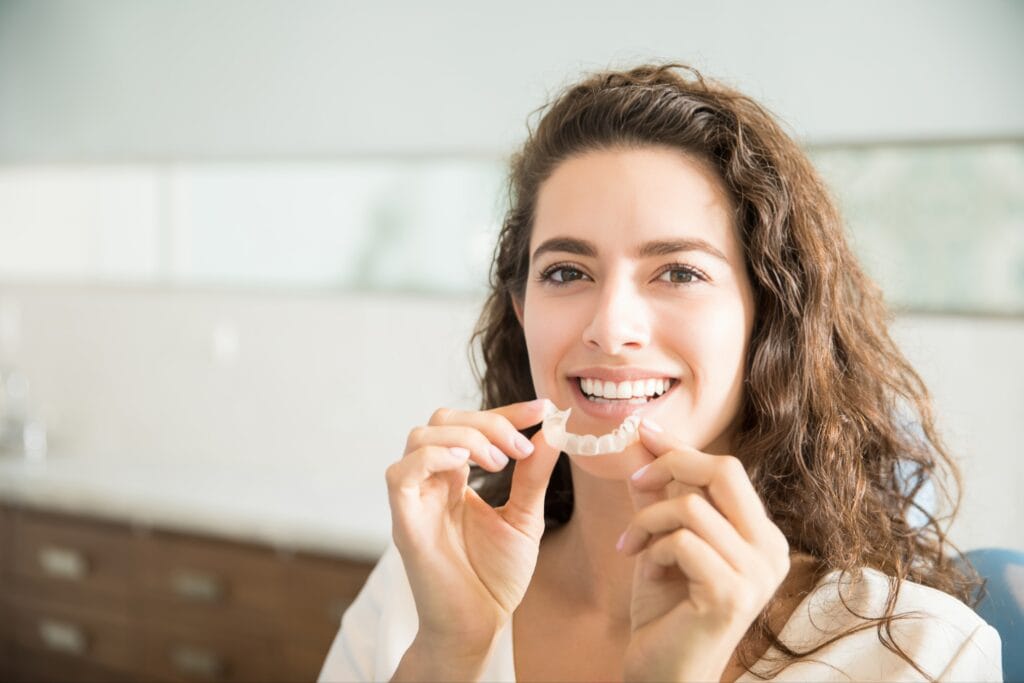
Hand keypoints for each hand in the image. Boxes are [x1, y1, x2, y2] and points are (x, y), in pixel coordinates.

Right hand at [385, 398, 560, 658]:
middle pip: (443, 420)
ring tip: (500, 462)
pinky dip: (434, 456)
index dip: (506, 411)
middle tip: (520, 447)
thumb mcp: (524, 517)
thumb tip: (552, 432)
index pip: (472, 425)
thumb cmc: (495, 576)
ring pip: (420, 436)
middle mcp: (431, 481)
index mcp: (456, 477)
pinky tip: (467, 467)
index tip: (543, 410)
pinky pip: (401, 472)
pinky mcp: (404, 520)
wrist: (479, 625)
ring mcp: (415, 498)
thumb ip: (532, 476)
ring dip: (466, 437)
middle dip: (488, 421)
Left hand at [619, 420, 790, 681]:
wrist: (663, 672)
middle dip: (671, 465)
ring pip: (691, 506)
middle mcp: (772, 551)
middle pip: (724, 471)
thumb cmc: (666, 609)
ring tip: (631, 545)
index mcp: (762, 535)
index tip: (643, 432)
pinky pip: (682, 541)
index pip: (727, 470)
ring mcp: (757, 574)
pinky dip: (653, 548)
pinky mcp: (731, 594)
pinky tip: (645, 569)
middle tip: (634, 482)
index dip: (682, 448)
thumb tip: (645, 440)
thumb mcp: (663, 539)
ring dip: (648, 521)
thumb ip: (661, 494)